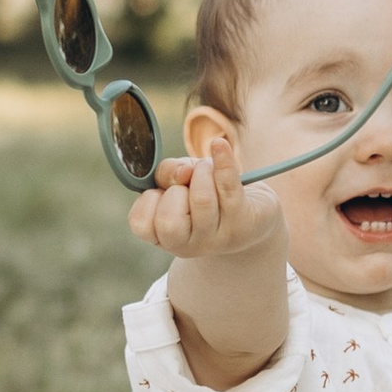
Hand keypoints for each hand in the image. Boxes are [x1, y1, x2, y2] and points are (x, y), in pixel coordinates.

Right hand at [128, 134, 282, 264]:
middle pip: (168, 220)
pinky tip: (220, 145)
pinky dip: (223, 160)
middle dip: (176, 190)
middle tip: (189, 183)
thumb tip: (183, 171)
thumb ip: (167, 173)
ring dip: (202, 171)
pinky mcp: (241, 223)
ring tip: (208, 169)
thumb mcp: (178, 182)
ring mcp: (216, 239)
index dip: (150, 198)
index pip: (140, 222)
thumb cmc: (206, 194)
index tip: (164, 190)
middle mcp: (187, 246)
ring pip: (201, 199)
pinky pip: (228, 186)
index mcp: (163, 238)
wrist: (251, 215)